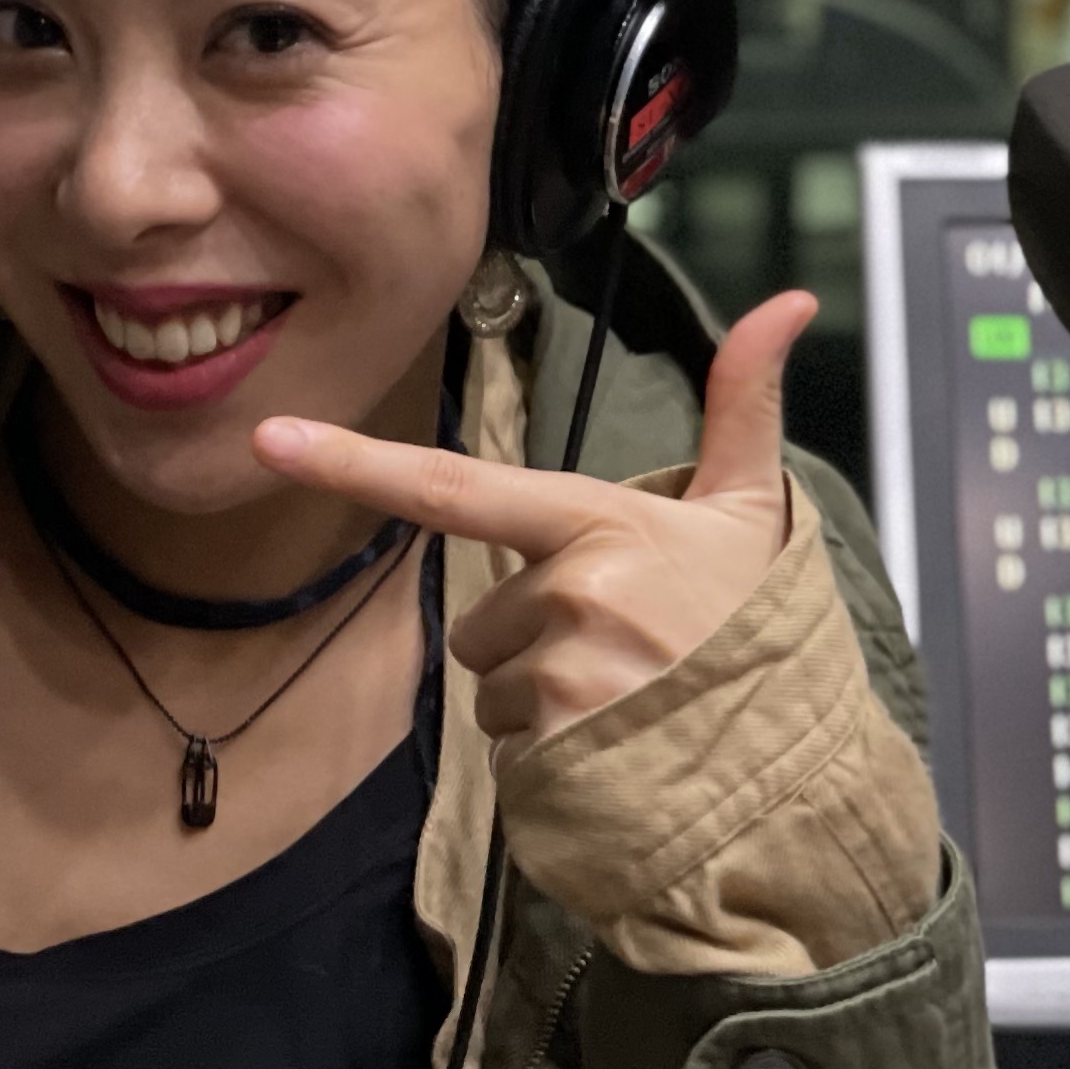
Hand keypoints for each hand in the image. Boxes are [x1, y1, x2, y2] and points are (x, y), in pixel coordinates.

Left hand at [254, 290, 815, 749]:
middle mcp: (571, 592)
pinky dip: (549, 749)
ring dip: (541, 696)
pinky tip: (616, 744)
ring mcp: (560, 675)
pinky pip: (507, 740)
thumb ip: (745, 404)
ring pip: (490, 682)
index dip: (352, 461)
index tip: (270, 438)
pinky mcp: (554, 749)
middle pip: (481, 617)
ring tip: (627, 699)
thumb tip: (792, 300)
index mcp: (601, 522)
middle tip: (623, 650)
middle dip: (532, 637)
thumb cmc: (763, 630)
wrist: (799, 769)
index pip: (452, 487)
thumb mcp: (754, 511)